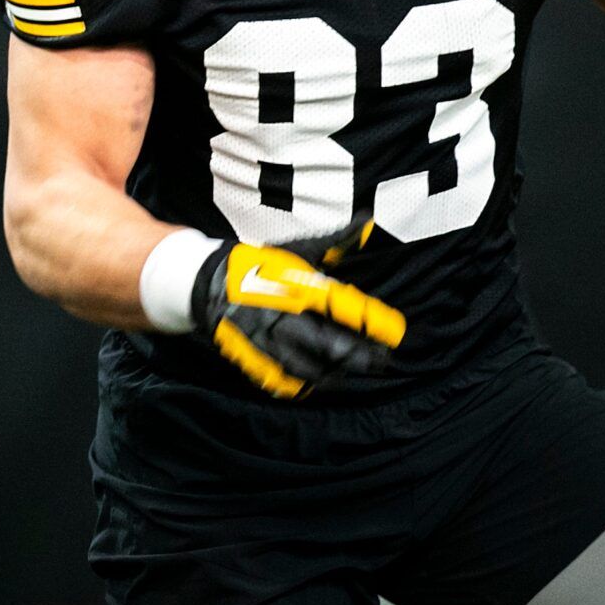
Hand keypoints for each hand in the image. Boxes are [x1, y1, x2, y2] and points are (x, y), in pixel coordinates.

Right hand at [191, 217, 405, 398]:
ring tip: (355, 370)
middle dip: (361, 356)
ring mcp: (269, 342)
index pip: (344, 310)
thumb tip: (369, 221)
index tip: (394, 334)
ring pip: (311, 368)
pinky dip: (308, 383)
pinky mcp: (256, 358)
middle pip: (330, 345)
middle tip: (382, 360)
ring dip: (338, 372)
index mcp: (298, 288)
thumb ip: (337, 241)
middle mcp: (285, 317)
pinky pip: (286, 380)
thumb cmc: (261, 264)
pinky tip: (323, 380)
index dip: (372, 324)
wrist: (210, 284)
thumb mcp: (299, 249)